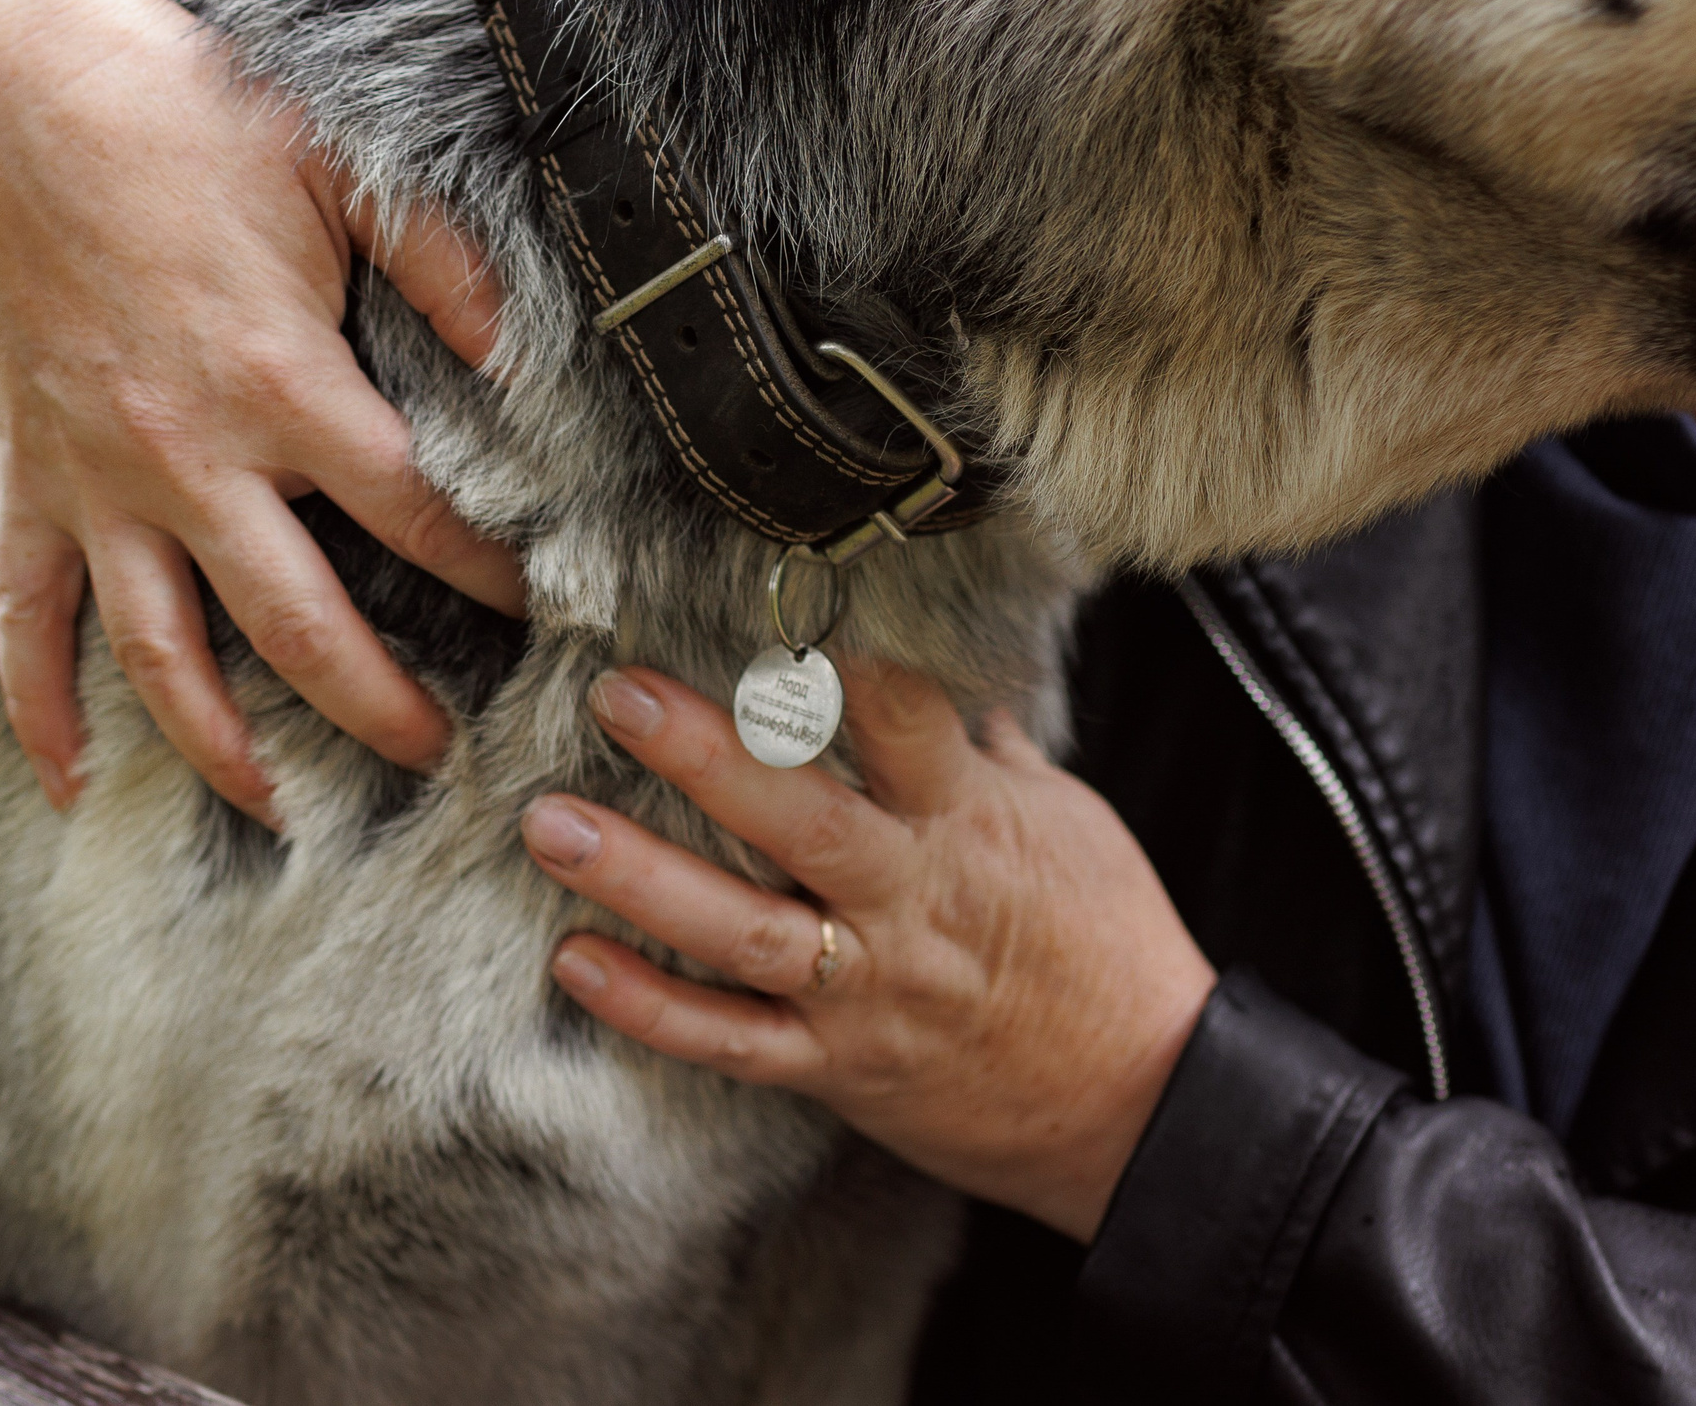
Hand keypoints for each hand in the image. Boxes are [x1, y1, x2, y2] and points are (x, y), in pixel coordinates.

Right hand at [0, 0, 524, 824]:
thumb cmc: (186, 117)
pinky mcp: (31, 480)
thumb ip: (440, 258)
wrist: (15, 87)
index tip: (545, 610)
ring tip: (282, 813)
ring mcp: (100, 482)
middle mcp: (189, 457)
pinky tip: (67, 786)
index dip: (490, 569)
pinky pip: (23, 619)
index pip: (414, 512)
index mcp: (281, 382)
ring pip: (163, 655)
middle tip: (439, 757)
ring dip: (224, 747)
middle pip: (299, 628)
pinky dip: (39, 708)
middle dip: (377, 707)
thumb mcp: (333, 161)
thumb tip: (526, 346)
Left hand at [521, 663, 1215, 1241]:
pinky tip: (575, 959)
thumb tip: (950, 658)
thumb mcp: (1067, 822)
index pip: (908, 720)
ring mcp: (867, 991)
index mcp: (969, 823)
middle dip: (704, 755)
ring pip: (743, 933)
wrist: (1144, 1107)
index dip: (845, 657)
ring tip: (551, 826)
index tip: (775, 588)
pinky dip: (651, 1008)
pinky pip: (730, 1042)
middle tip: (615, 695)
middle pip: (800, 820)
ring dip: (641, 880)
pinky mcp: (838, 1067)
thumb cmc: (1107, 944)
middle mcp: (909, 902)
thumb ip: (988, 745)